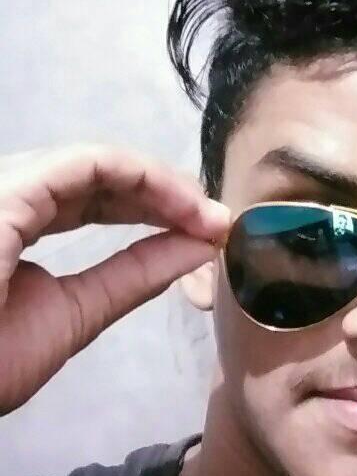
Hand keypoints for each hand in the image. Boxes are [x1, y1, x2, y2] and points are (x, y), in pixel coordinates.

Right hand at [0, 145, 230, 414]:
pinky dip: (142, 179)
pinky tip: (181, 204)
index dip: (151, 208)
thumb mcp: (77, 313)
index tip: (204, 230)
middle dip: (164, 193)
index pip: (88, 197)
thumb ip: (133, 275)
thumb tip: (197, 245)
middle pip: (97, 176)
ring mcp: (2, 187)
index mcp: (12, 223)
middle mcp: (5, 195)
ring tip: (206, 213)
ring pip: (96, 162)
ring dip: (161, 184)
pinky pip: (84, 164)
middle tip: (216, 217)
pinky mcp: (5, 191)